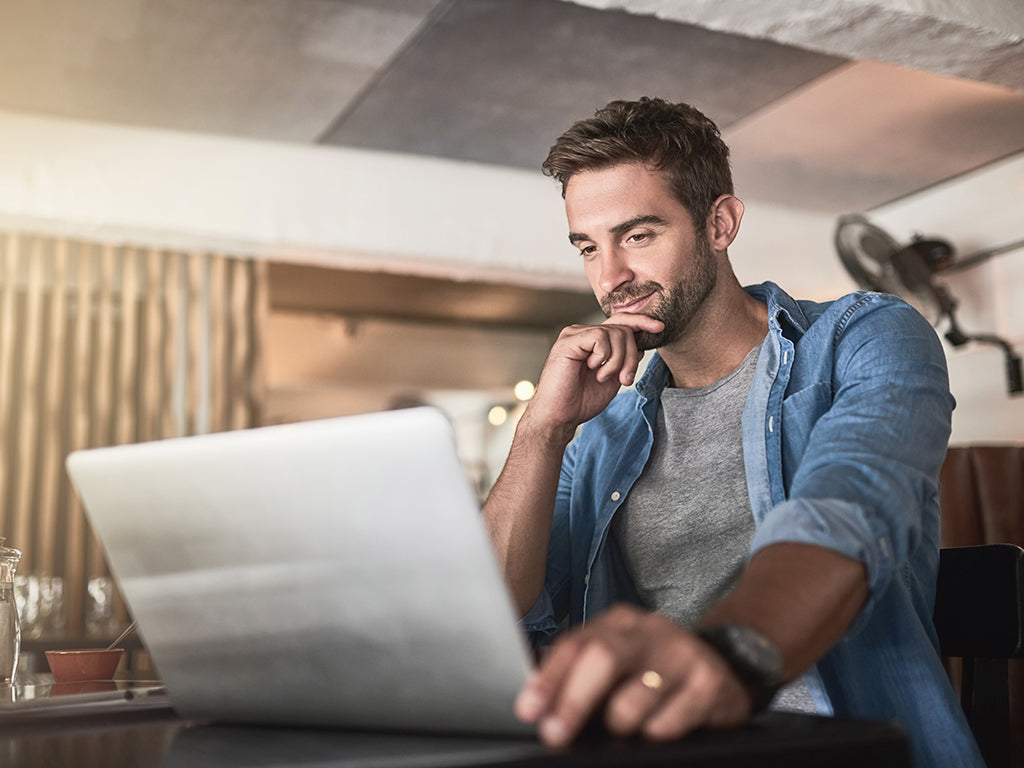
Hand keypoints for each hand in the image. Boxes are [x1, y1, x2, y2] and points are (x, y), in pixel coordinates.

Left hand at [514, 605, 751, 745]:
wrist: (723, 669)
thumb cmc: (655, 672)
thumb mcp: (618, 664)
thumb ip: (580, 675)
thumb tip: (538, 706)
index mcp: (618, 623)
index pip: (574, 645)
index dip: (548, 679)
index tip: (529, 710)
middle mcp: (649, 630)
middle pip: (602, 658)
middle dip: (573, 701)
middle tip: (556, 734)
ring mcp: (682, 652)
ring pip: (635, 696)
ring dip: (620, 723)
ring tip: (623, 728)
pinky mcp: (710, 681)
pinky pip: (670, 720)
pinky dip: (656, 733)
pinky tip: (660, 728)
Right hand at [524, 314, 663, 439]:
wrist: (560, 416)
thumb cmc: (580, 401)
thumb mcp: (612, 378)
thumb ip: (624, 361)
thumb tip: (641, 345)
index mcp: (592, 341)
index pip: (620, 322)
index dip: (641, 321)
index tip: (660, 328)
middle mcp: (583, 333)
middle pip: (623, 328)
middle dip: (631, 355)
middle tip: (625, 379)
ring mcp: (574, 334)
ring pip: (615, 333)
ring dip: (618, 360)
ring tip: (604, 377)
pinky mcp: (568, 340)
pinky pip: (600, 337)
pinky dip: (604, 356)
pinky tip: (594, 370)